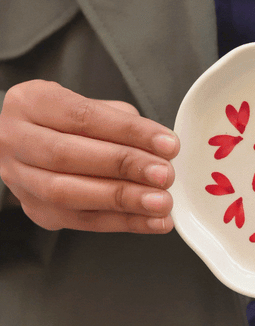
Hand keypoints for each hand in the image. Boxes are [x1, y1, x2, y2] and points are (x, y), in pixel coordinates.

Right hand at [0, 80, 179, 232]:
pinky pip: (81, 221)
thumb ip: (121, 122)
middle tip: (164, 175)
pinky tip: (151, 222)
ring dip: (123, 201)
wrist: (28, 145)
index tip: (167, 144)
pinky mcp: (36, 211)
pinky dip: (122, 222)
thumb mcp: (89, 106)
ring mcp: (21, 180)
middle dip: (125, 167)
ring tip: (161, 203)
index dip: (129, 132)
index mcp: (30, 103)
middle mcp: (15, 140)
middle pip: (69, 156)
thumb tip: (161, 149)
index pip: (83, 117)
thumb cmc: (66, 122)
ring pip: (69, 194)